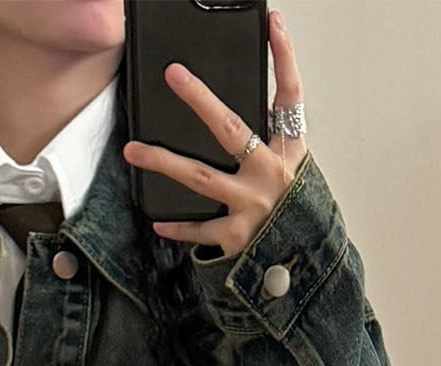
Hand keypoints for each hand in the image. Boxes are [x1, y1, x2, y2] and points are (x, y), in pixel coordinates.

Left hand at [122, 9, 306, 255]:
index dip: (284, 56)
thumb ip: (268, 148)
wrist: (306, 267)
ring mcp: (253, 206)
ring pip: (199, 177)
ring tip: (133, 151)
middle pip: (231, 129)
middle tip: (174, 76)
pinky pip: (200, 230)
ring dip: (163, 162)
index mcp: (291, 152)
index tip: (273, 23)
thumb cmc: (295, 216)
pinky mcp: (237, 237)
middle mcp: (272, 174)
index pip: (291, 95)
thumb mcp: (295, 173)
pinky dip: (178, 228)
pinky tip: (157, 222)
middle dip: (200, 100)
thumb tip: (228, 125)